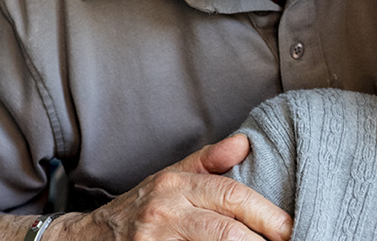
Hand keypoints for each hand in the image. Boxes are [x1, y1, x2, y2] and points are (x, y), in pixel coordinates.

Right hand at [50, 134, 292, 240]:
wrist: (86, 238)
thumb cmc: (138, 208)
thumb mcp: (169, 177)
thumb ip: (208, 162)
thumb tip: (245, 143)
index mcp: (175, 186)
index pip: (232, 196)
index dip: (266, 214)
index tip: (290, 228)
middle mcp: (165, 213)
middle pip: (225, 232)